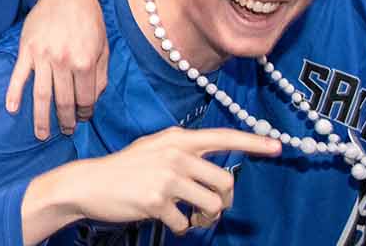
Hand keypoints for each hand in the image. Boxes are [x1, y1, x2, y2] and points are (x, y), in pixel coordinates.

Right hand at [7, 0, 108, 138]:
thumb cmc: (89, 20)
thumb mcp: (103, 46)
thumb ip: (100, 75)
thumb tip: (92, 99)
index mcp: (85, 62)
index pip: (85, 99)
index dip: (85, 112)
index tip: (82, 118)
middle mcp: (63, 62)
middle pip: (63, 101)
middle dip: (65, 121)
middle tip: (65, 132)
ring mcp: (42, 56)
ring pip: (40, 95)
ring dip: (41, 118)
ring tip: (42, 135)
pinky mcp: (27, 49)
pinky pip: (19, 75)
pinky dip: (13, 93)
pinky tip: (12, 109)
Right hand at [28, 128, 279, 237]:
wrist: (87, 184)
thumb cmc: (124, 170)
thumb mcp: (154, 150)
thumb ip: (184, 154)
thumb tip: (215, 173)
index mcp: (177, 139)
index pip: (223, 136)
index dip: (253, 142)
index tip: (278, 146)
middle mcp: (175, 153)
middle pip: (224, 181)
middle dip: (223, 201)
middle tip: (209, 209)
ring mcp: (166, 176)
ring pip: (211, 204)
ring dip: (205, 218)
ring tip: (190, 218)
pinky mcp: (157, 200)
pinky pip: (185, 223)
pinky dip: (180, 228)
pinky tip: (167, 222)